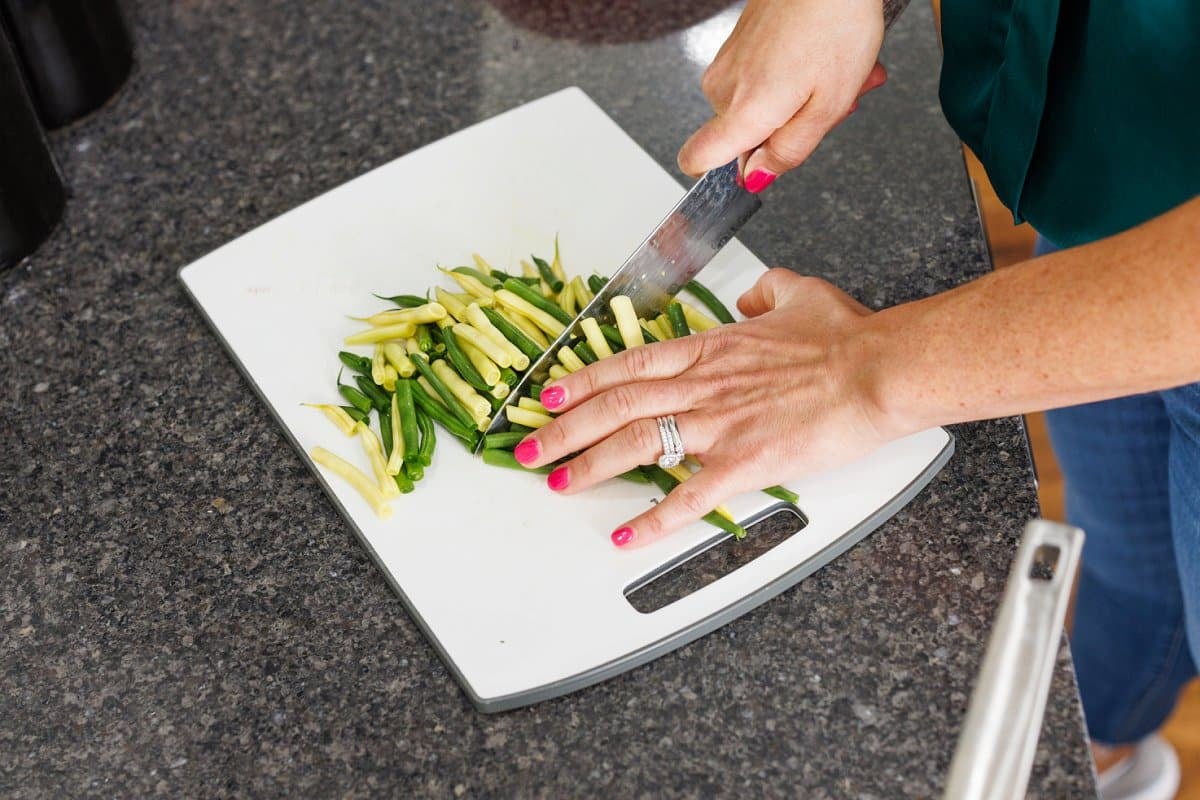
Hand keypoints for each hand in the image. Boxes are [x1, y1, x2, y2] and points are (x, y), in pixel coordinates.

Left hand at [515, 269, 901, 547]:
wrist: (879, 370)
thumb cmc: (846, 339)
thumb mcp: (799, 293)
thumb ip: (766, 293)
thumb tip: (751, 298)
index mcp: (710, 348)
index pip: (627, 364)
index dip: (581, 380)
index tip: (548, 393)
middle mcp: (703, 384)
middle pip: (614, 405)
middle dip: (563, 429)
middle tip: (529, 449)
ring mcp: (719, 424)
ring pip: (635, 443)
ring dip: (589, 466)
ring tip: (558, 483)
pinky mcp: (744, 462)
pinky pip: (687, 496)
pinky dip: (652, 519)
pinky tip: (625, 535)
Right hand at [678, 0, 887, 190]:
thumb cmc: (835, 24)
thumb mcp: (829, 104)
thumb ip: (791, 151)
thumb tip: (759, 177)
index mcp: (744, 111)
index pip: (697, 158)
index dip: (723, 173)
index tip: (754, 171)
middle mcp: (724, 88)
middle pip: (747, 134)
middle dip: (791, 126)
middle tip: (834, 103)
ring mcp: (728, 62)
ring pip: (760, 103)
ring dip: (800, 98)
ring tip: (836, 75)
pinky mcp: (737, 42)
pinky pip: (762, 76)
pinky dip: (795, 74)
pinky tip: (823, 56)